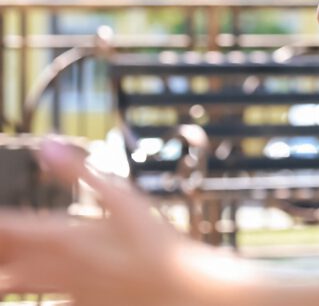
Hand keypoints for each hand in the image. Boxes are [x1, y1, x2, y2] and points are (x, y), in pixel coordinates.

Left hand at [0, 140, 246, 305]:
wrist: (184, 291)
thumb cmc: (158, 242)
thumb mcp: (124, 198)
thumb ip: (81, 171)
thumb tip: (48, 144)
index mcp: (64, 237)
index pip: (7, 229)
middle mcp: (57, 267)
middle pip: (4, 259)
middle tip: (2, 235)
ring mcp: (66, 290)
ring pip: (15, 283)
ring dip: (5, 271)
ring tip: (5, 264)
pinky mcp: (80, 304)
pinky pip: (45, 297)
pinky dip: (33, 286)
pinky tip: (38, 280)